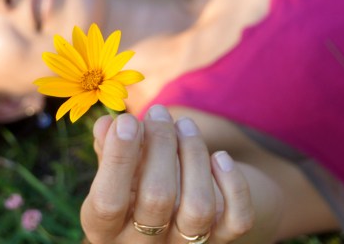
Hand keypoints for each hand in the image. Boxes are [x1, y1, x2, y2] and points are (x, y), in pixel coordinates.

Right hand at [81, 105, 254, 242]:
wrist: (176, 210)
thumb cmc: (135, 184)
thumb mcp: (113, 173)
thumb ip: (107, 151)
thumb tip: (106, 124)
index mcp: (107, 230)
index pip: (107, 202)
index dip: (117, 159)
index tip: (126, 121)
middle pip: (157, 198)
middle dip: (160, 144)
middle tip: (158, 112)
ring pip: (198, 207)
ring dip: (194, 155)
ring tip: (185, 124)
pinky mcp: (220, 241)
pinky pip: (237, 219)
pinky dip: (233, 185)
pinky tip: (221, 157)